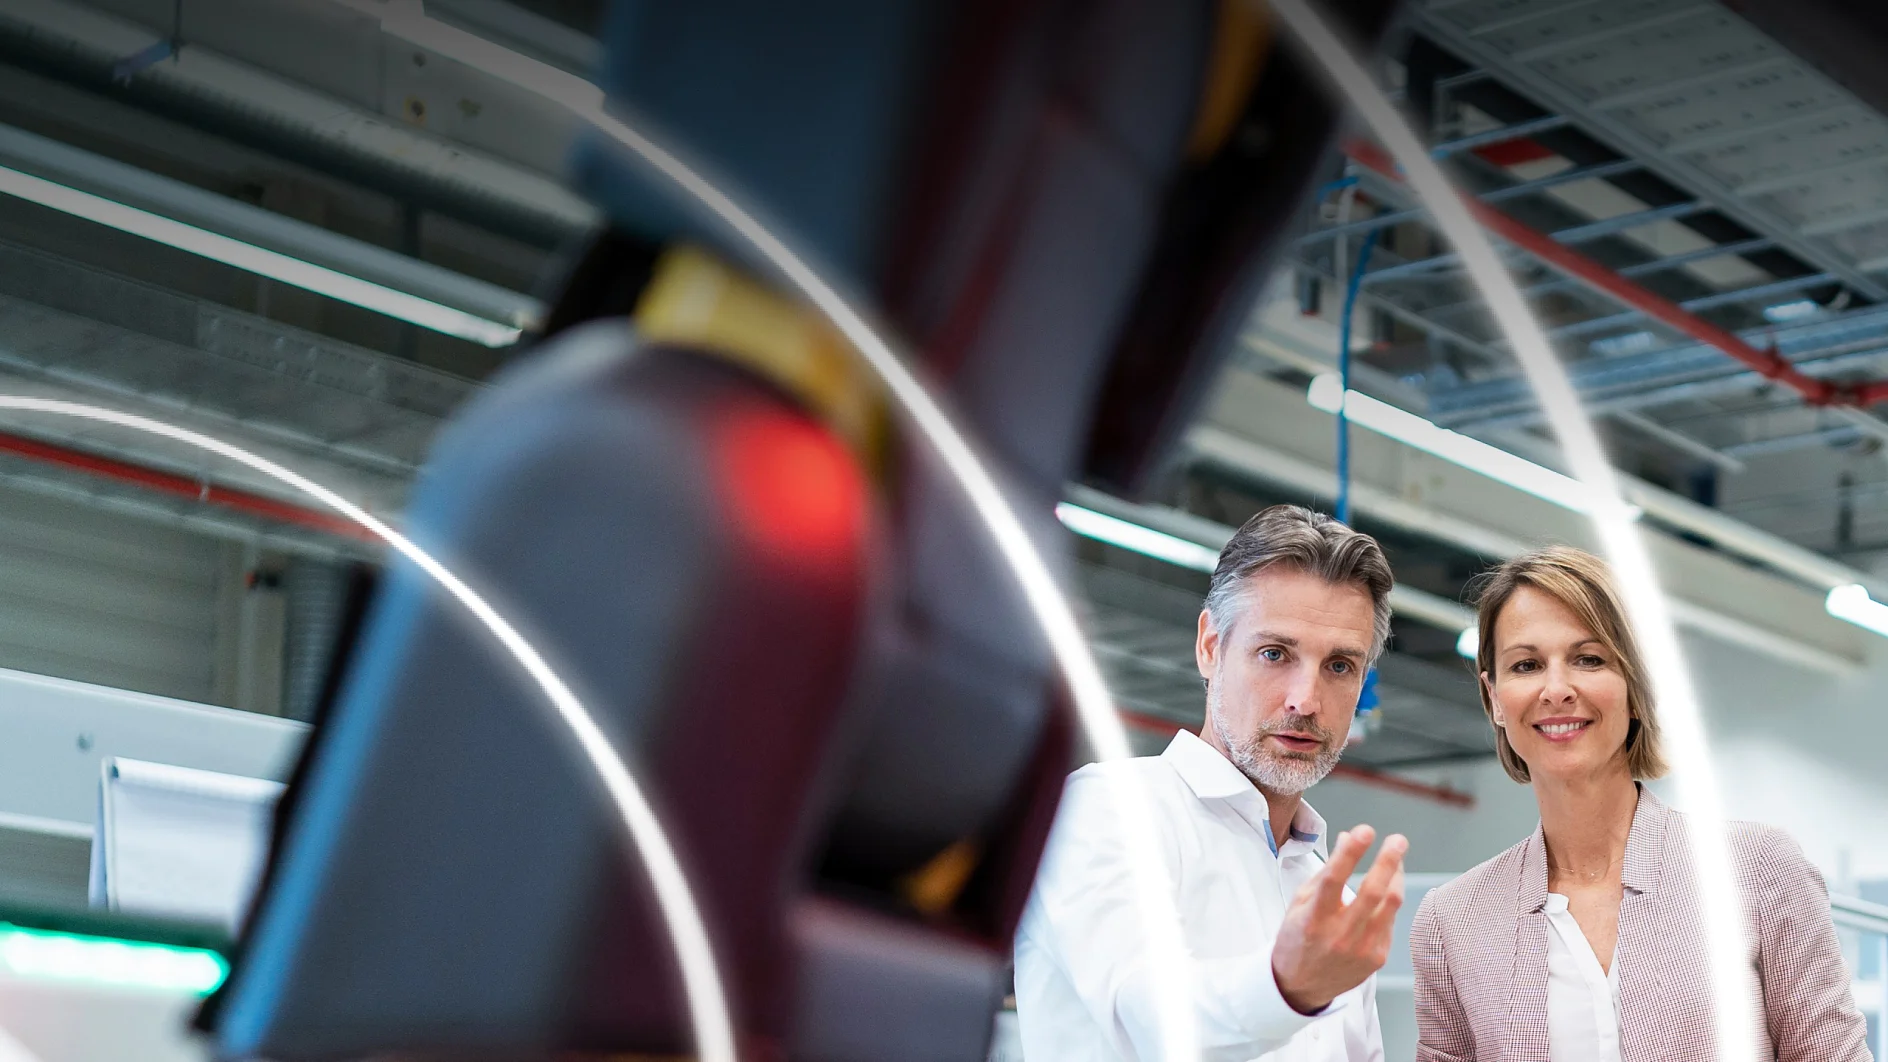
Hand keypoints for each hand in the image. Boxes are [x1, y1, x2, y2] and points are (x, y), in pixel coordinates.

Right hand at [1271, 824, 1406, 1014]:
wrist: (1302, 986)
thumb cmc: (1299, 937)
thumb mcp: (1300, 902)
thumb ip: (1326, 870)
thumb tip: (1349, 837)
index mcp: (1313, 919)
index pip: (1334, 880)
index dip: (1351, 853)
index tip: (1364, 831)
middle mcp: (1338, 936)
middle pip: (1372, 892)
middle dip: (1388, 861)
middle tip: (1398, 840)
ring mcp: (1361, 950)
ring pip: (1390, 905)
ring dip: (1396, 877)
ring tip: (1396, 859)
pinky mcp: (1377, 958)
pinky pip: (1390, 921)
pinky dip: (1388, 901)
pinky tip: (1383, 893)